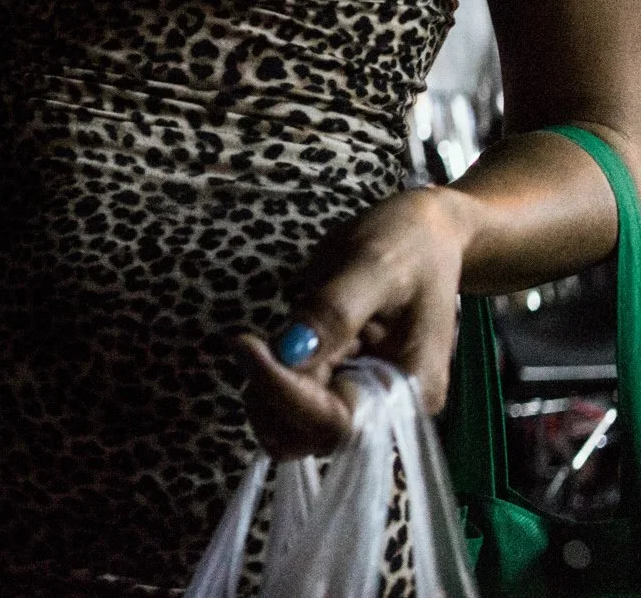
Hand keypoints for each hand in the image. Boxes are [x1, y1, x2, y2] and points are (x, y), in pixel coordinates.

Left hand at [234, 188, 473, 457]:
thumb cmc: (407, 244)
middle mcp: (387, 410)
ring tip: (271, 337)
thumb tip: (289, 353)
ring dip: (265, 390)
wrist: (424, 235)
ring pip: (292, 428)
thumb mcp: (372, 265)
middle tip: (251, 340)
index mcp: (409, 388)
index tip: (244, 345)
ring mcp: (361, 400)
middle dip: (269, 393)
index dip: (283, 392)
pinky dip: (270, 381)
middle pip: (309, 434)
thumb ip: (333, 311)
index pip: (336, 422)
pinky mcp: (338, 387)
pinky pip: (292, 406)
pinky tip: (277, 344)